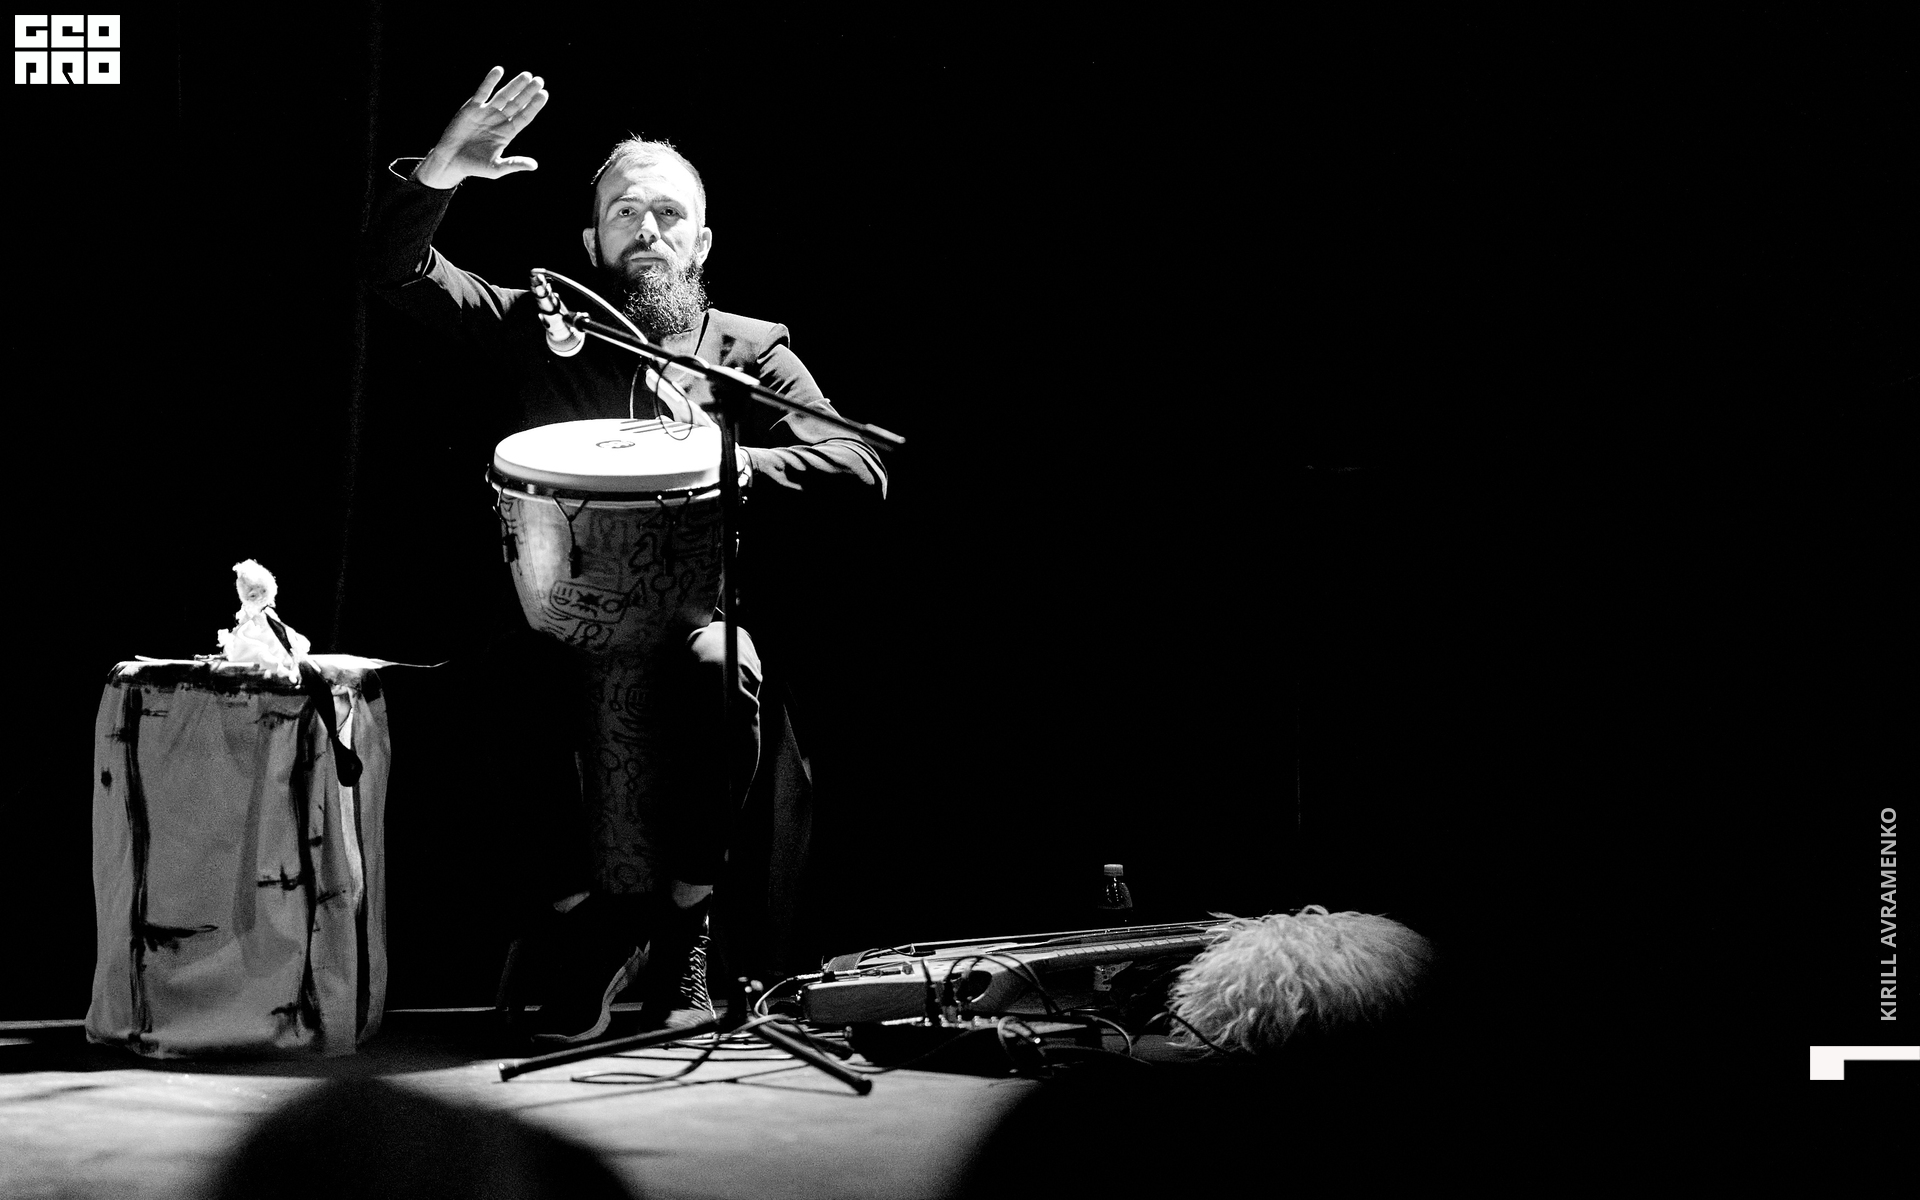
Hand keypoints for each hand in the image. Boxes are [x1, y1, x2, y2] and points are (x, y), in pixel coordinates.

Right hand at [414, 66, 549, 188]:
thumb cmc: (474, 166)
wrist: (450, 161)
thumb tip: (535, 165)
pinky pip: (483, 92)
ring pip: (503, 96)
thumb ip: (514, 164)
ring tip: (527, 75)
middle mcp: (498, 120)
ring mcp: (485, 112)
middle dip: (527, 92)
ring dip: (514, 85)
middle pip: (516, 103)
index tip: (544, 94)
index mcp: (507, 133)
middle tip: (539, 81)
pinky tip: (499, 70)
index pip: (524, 117)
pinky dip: (490, 81)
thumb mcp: (496, 168)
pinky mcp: (471, 108)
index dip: (534, 106)